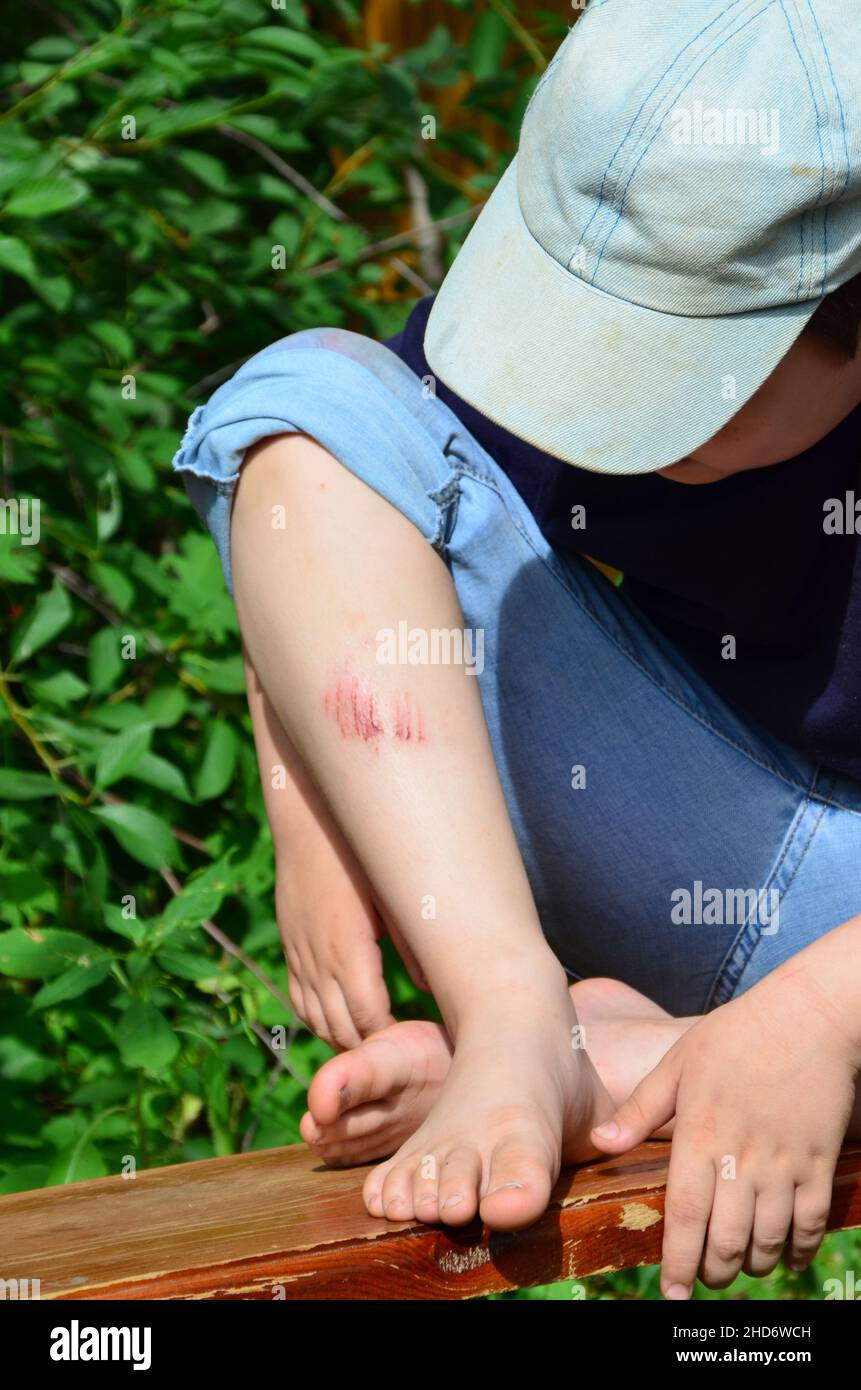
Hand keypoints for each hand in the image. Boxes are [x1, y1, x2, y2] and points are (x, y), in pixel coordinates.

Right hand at [277, 829, 427, 1051]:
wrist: (308, 824)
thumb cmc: (358, 855)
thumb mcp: (392, 897)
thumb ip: (412, 944)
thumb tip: (435, 988)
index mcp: (348, 951)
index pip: (370, 1018)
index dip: (391, 1039)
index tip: (417, 1047)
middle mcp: (318, 961)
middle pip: (341, 1028)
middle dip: (369, 1049)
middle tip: (401, 1057)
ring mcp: (299, 956)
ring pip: (316, 1020)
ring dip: (342, 1039)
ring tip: (374, 1048)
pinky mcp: (290, 947)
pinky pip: (298, 1000)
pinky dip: (318, 1021)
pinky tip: (340, 1023)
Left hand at [590, 973, 858, 1296]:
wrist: (810, 1016)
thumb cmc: (737, 1034)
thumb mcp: (678, 1062)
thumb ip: (640, 1107)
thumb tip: (601, 1140)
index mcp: (700, 1134)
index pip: (685, 1215)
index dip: (678, 1261)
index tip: (671, 1293)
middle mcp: (742, 1157)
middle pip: (725, 1239)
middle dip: (712, 1272)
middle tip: (703, 1282)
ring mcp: (784, 1163)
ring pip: (767, 1239)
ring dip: (751, 1264)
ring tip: (737, 1268)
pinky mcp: (818, 1162)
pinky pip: (810, 1224)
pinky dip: (798, 1250)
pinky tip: (786, 1257)